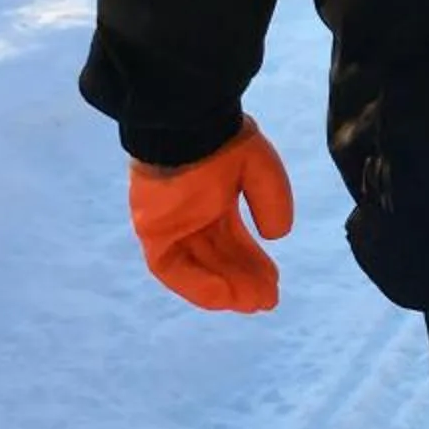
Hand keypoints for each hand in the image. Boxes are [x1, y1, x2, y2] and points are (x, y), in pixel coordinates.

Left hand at [129, 117, 293, 312]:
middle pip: (218, 256)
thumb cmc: (223, 140)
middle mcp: (190, 214)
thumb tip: (277, 236)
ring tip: (252, 303)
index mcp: (213, 197)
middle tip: (267, 301)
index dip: (253, 263)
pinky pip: (170, 267)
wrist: (186, 125)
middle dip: (243, 279)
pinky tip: (225, 297)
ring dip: (225, 287)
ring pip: (197, 266)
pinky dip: (196, 285)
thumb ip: (271, 202)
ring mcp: (169, 223)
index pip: (233, 239)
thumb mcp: (261, 171)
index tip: (273, 284)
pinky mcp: (151, 229)